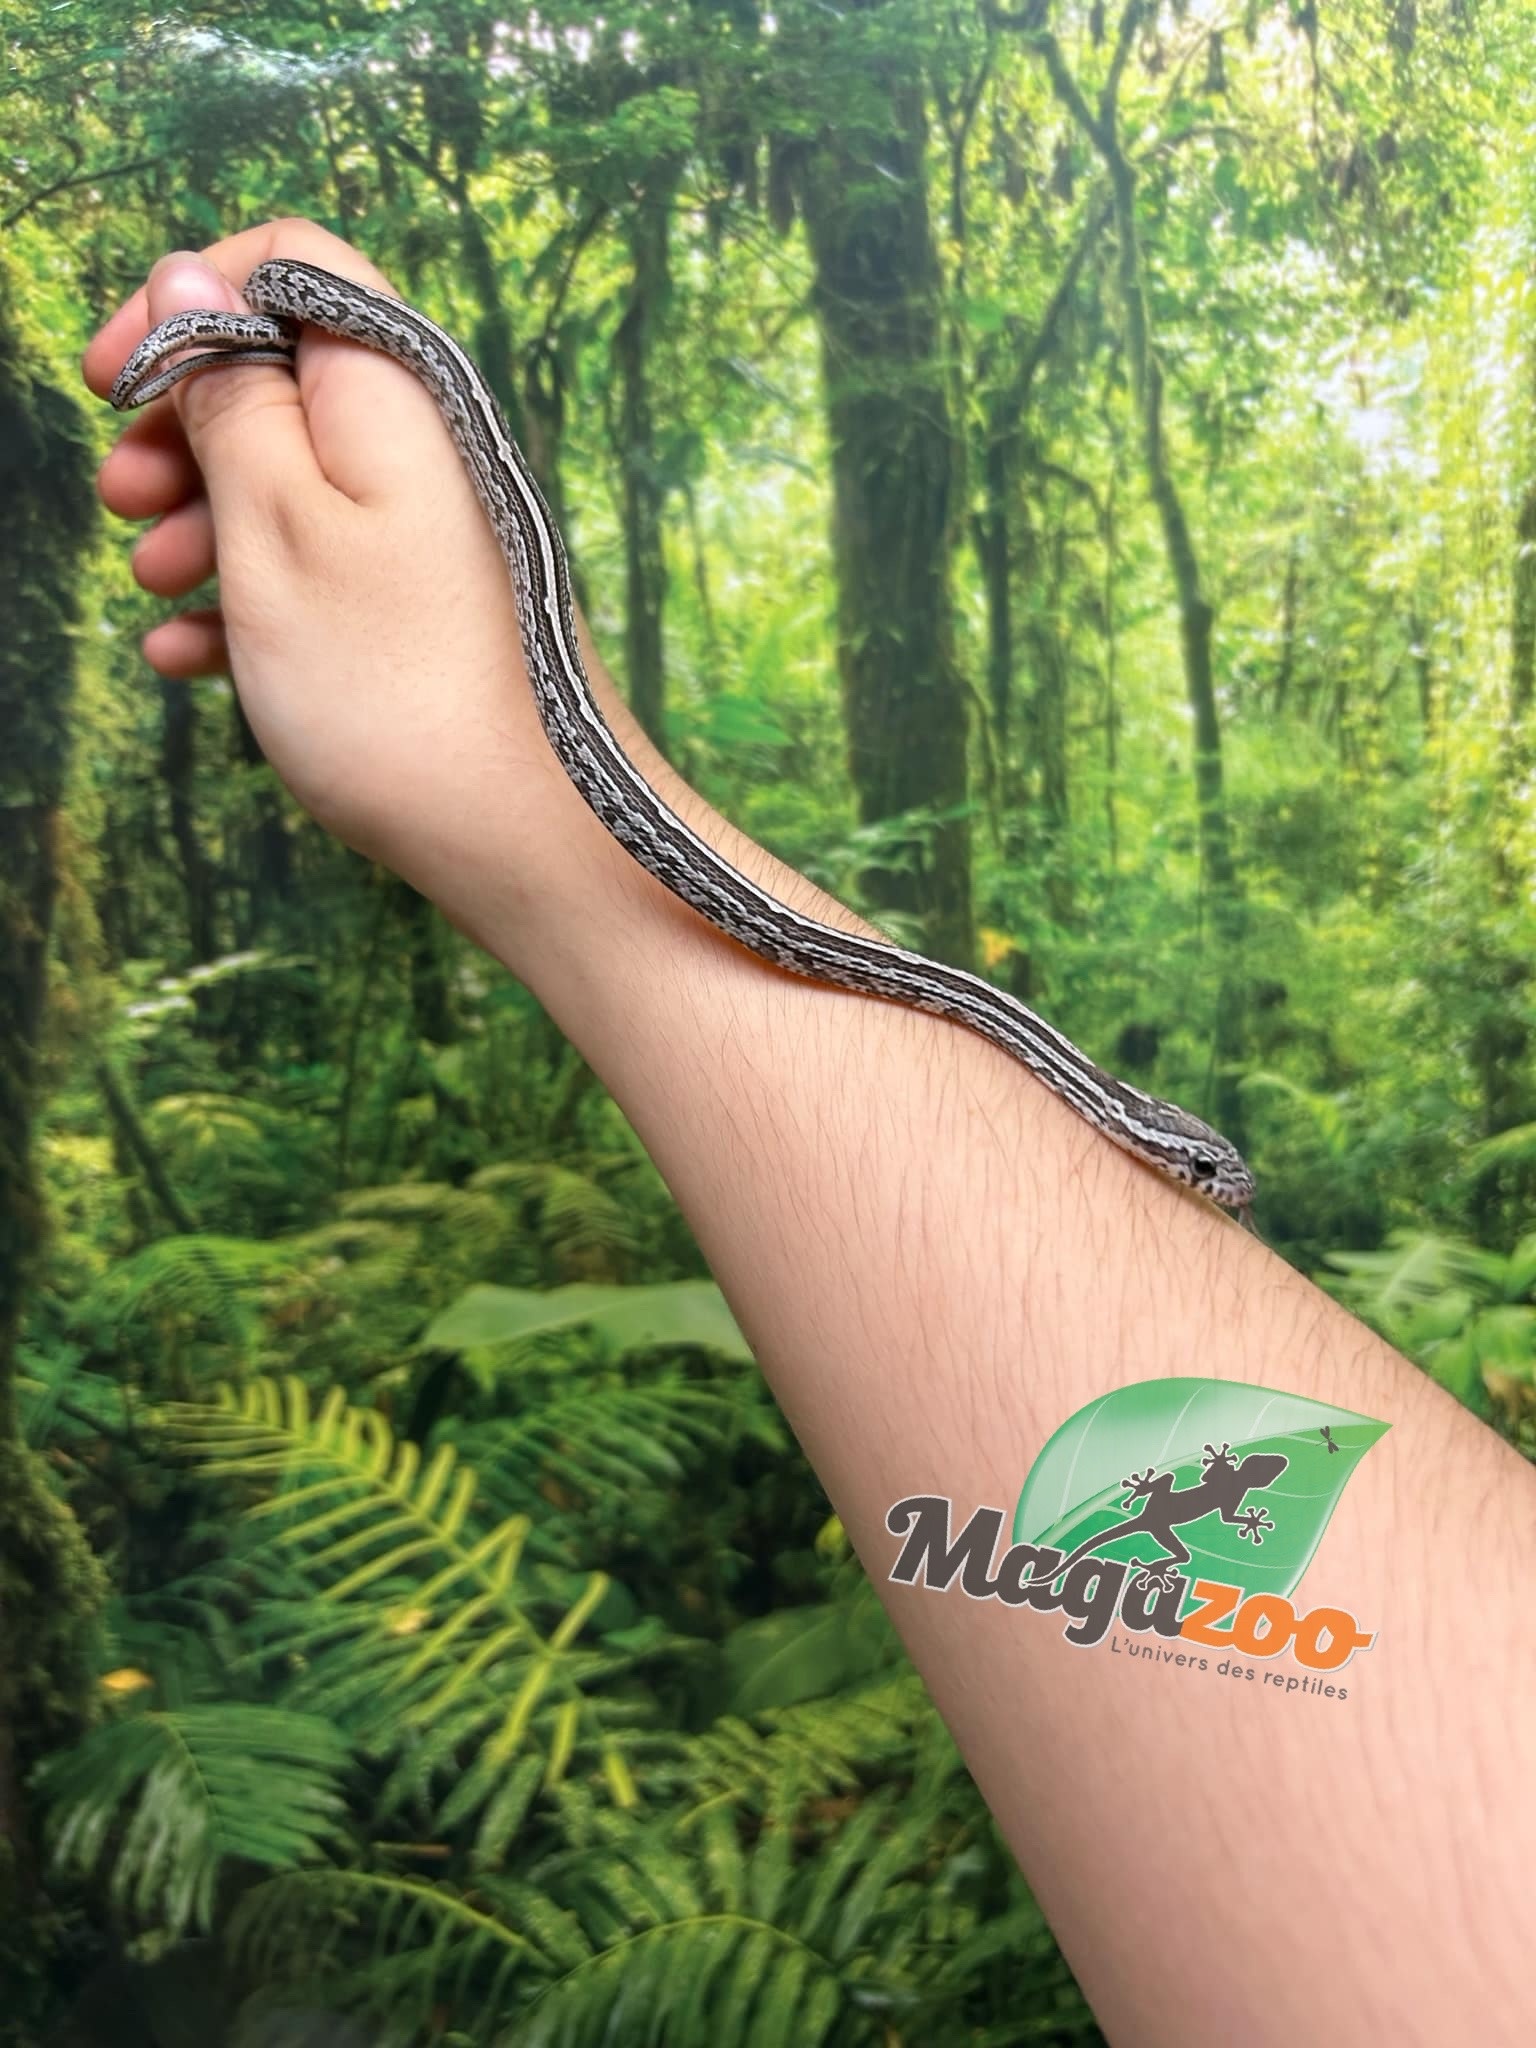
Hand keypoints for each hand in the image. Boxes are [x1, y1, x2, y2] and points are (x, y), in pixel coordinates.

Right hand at [83, 218, 587, 920]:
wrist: (527, 838)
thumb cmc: (397, 688)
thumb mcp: (274, 525)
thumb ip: (230, 393)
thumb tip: (189, 282)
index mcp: (396, 390)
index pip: (288, 264)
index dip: (185, 302)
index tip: (112, 380)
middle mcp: (427, 446)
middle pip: (282, 381)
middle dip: (184, 432)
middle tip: (121, 503)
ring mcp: (433, 534)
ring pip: (292, 486)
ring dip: (205, 526)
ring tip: (156, 591)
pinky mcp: (431, 612)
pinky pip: (326, 574)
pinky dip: (253, 601)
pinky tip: (191, 659)